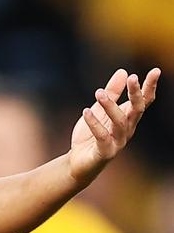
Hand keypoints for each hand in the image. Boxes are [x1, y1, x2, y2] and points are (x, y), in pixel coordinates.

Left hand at [69, 68, 159, 184]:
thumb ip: (112, 92)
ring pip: (120, 123)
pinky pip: (103, 138)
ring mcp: (118, 142)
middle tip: (133, 77)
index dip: (149, 87)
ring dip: (110, 106)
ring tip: (98, 92)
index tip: (155, 71)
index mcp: (128, 118)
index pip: (143, 102)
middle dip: (136, 94)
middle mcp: (127, 130)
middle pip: (136, 110)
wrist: (78, 162)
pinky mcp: (105, 152)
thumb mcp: (99, 109)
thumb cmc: (91, 135)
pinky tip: (86, 111)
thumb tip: (124, 71)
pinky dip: (95, 124)